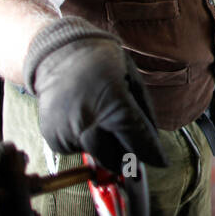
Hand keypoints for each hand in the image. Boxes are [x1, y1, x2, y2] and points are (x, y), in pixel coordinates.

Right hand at [23, 17, 168, 173]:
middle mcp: (88, 120)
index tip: (161, 161)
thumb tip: (152, 145)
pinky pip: (77, 150)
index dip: (152, 153)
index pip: (137, 140)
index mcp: (112, 102)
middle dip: (128, 154)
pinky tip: (82, 118)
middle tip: (131, 141)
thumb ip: (144, 115)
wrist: (59, 54)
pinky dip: (85, 141)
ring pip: (97, 155)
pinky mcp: (53, 138)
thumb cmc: (101, 64)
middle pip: (116, 157)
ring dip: (106, 147)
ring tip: (101, 117)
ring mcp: (67, 131)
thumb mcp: (133, 80)